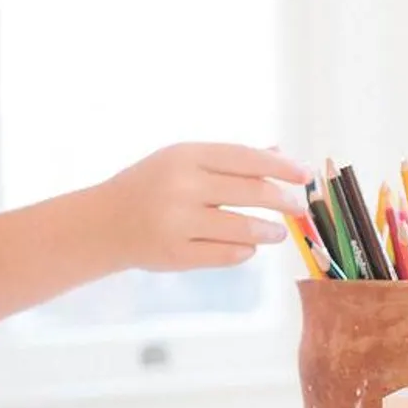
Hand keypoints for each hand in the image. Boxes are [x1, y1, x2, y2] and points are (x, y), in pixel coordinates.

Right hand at [93, 142, 314, 271]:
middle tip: (298, 207)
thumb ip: (231, 159)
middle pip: (252, 192)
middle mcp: (181, 186)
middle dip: (284, 201)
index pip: (246, 158)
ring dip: (270, 231)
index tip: (305, 175)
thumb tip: (280, 152)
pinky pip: (229, 254)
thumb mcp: (183, 162)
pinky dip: (245, 251)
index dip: (281, 166)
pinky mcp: (177, 254)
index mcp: (185, 156)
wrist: (102, 224)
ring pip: (245, 228)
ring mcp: (178, 222)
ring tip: (278, 232)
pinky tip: (247, 246)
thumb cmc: (151, 187)